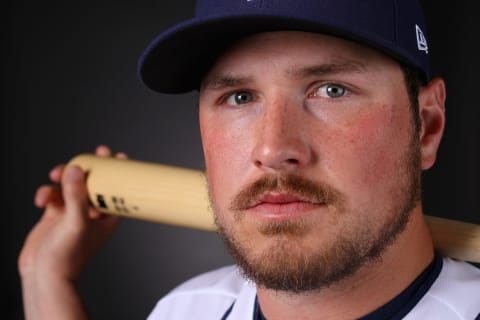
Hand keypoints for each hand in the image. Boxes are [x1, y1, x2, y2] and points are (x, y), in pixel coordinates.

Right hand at [18, 145, 124, 318]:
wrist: (43, 275)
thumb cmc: (68, 256)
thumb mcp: (77, 222)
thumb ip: (77, 195)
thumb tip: (76, 169)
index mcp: (108, 216)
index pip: (117, 190)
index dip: (118, 173)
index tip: (117, 156)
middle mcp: (92, 213)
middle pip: (93, 183)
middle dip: (87, 169)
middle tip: (86, 157)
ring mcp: (73, 212)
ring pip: (71, 186)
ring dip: (62, 179)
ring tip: (55, 175)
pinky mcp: (55, 214)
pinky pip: (53, 194)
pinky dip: (47, 193)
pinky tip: (41, 199)